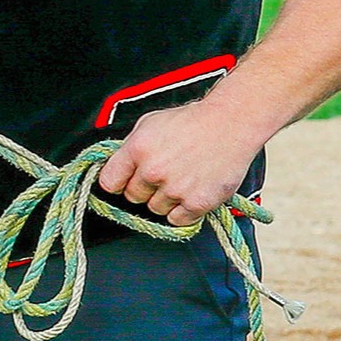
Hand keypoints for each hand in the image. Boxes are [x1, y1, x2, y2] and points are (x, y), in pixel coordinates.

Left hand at [97, 98, 265, 227]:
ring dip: (165, 199)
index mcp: (137, 149)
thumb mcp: (150, 123)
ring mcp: (175, 189)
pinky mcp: (197, 203)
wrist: (231, 123)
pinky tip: (191, 192)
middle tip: (163, 174)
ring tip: (182, 179)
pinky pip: (177, 220)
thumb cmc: (192, 121)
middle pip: (133, 197)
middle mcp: (153, 171)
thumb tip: (117, 168)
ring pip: (155, 209)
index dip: (118, 182)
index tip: (124, 181)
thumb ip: (130, 148)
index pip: (109, 182)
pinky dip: (183, 211)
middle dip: (144, 188)